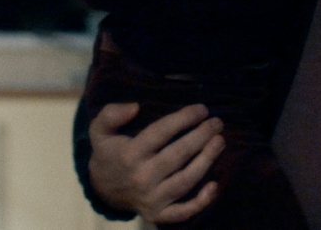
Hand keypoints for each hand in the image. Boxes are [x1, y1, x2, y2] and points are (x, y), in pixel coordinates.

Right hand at [88, 102, 224, 223]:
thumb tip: (135, 107)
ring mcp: (151, 199)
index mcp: (129, 155)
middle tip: (217, 123)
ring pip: (185, 181)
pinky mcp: (157, 214)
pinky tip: (215, 185)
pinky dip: (200, 202)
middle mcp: (141, 177)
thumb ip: (110, 115)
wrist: (103, 190)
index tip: (202, 109)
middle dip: (201, 137)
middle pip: (178, 155)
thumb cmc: (109, 153)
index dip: (183, 119)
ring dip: (207, 161)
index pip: (160, 132)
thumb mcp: (100, 131)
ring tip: (220, 142)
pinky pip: (182, 212)